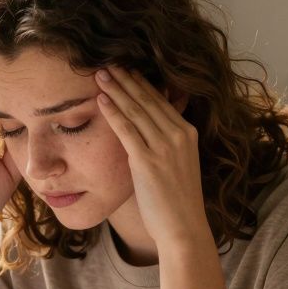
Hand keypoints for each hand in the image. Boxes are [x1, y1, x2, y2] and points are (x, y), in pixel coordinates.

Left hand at [94, 66, 209, 249]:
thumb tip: (145, 132)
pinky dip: (113, 112)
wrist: (183, 227)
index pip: (160, 100)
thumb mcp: (177, 164)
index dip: (141, 82)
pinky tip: (101, 100)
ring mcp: (164, 147)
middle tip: (108, 62)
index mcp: (187, 132)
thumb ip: (164, 144)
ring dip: (116, 89)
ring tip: (100, 74)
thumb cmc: (176, 201)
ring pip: (136, 110)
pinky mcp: (148, 160)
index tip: (126, 69)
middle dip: (126, 79)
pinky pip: (127, 130)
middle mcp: (178, 134)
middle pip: (147, 99)